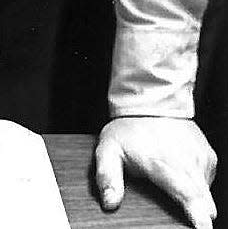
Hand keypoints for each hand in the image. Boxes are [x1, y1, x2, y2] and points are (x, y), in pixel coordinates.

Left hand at [94, 117, 216, 228]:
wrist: (151, 100)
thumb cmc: (129, 127)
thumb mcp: (108, 149)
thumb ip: (107, 177)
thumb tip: (110, 201)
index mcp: (163, 164)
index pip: (188, 195)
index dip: (197, 215)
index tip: (201, 226)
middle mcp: (187, 162)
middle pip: (204, 203)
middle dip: (198, 214)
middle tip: (183, 216)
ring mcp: (200, 158)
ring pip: (207, 195)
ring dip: (195, 199)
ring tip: (174, 186)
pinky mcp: (209, 157)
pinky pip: (208, 181)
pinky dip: (198, 185)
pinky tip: (180, 175)